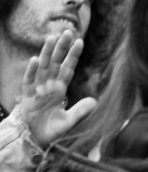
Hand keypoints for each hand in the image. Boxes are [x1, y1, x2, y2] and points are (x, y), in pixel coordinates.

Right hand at [21, 30, 96, 147]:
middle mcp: (49, 86)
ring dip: (47, 53)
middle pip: (56, 62)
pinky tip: (35, 59)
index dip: (73, 56)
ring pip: (42, 67)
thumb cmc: (50, 130)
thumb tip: (95, 101)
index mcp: (60, 89)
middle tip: (68, 31)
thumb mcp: (69, 121)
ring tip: (52, 38)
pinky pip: (29, 81)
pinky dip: (31, 71)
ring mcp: (37, 89)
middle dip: (61, 47)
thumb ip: (81, 111)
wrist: (33, 140)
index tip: (80, 42)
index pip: (68, 69)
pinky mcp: (27, 96)